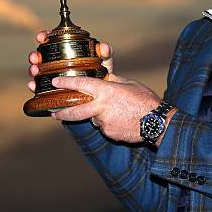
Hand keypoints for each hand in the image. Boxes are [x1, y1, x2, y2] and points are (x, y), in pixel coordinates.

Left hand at [26, 30, 165, 143]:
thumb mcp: (129, 84)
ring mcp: (103, 122)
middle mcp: (101, 107)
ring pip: (94, 118)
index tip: (55, 82)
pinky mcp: (109, 133)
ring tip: (118, 112)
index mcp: (106, 91)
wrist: (157, 122)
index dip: (66, 83)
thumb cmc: (145, 100)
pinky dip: (109, 122)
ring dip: (98, 115)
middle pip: (74, 110)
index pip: (81, 84)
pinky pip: (104, 126)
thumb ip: (113, 82)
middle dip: (62, 112)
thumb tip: (105, 78)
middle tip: (54, 113)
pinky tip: (122, 119)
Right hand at [27, 30, 113, 91]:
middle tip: (35, 57)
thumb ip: (105, 54)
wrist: (101, 95)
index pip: (53, 40)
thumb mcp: (105, 62)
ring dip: (32, 69)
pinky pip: (40, 88)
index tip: (41, 37)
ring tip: (34, 71)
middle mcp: (57, 62)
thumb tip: (103, 46)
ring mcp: (53, 76)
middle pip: (41, 55)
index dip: (44, 36)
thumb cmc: (102, 74)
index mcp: (68, 51)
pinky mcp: (52, 90)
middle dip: (35, 55)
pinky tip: (32, 85)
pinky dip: (34, 86)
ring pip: (37, 70)